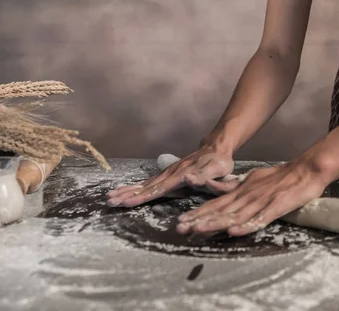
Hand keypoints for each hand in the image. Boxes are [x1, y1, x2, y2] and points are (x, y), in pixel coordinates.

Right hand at [106, 146, 233, 207]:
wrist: (216, 147)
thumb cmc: (220, 162)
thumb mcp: (219, 170)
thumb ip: (205, 177)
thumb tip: (189, 180)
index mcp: (182, 175)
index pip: (159, 188)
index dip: (143, 196)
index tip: (127, 202)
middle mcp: (171, 173)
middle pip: (147, 185)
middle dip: (128, 194)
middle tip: (110, 201)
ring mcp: (168, 172)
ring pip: (145, 183)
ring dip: (127, 190)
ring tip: (110, 197)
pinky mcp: (168, 173)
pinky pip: (149, 181)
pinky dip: (135, 186)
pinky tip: (124, 190)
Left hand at [175, 161, 327, 236]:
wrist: (305, 170)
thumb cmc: (278, 177)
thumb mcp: (250, 178)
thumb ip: (232, 185)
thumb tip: (212, 186)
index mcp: (241, 191)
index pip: (215, 204)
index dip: (198, 213)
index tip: (180, 221)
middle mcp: (247, 196)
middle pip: (220, 211)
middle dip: (199, 220)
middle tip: (180, 228)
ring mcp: (261, 201)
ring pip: (235, 215)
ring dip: (215, 223)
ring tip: (199, 231)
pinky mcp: (276, 206)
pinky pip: (260, 218)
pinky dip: (246, 225)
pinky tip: (234, 232)